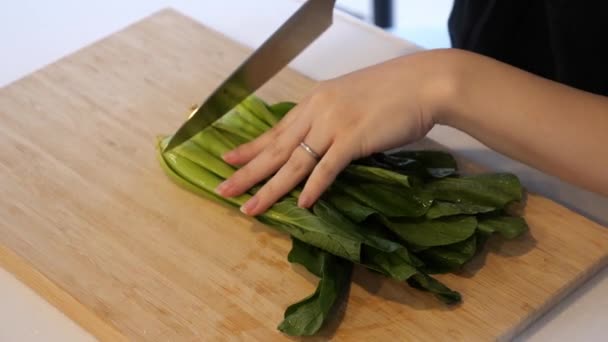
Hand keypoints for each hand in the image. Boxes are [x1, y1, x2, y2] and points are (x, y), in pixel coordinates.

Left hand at [215, 49, 455, 214]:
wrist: (424, 83)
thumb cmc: (393, 91)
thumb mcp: (351, 99)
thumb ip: (332, 119)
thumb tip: (320, 143)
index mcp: (315, 100)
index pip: (276, 130)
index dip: (251, 148)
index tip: (229, 159)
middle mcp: (317, 111)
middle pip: (276, 148)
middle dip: (247, 172)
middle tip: (222, 189)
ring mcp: (334, 124)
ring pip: (294, 162)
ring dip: (270, 188)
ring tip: (249, 207)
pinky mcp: (353, 138)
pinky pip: (327, 168)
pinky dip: (313, 187)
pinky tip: (301, 205)